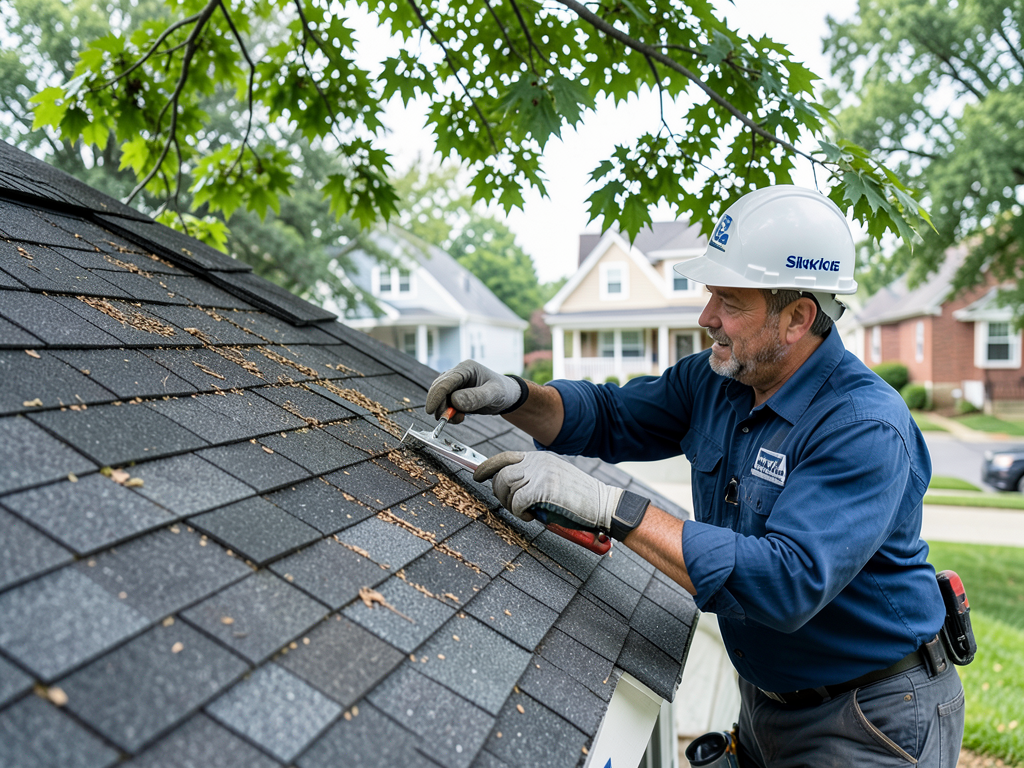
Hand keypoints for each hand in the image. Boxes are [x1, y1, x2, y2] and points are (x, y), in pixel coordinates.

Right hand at [425, 360, 524, 419]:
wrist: (508, 397)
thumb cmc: (503, 391)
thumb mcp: (494, 394)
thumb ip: (476, 397)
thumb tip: (454, 401)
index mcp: (466, 368)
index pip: (445, 381)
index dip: (436, 395)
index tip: (431, 410)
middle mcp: (458, 373)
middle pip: (439, 389)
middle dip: (439, 405)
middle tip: (444, 419)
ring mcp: (456, 384)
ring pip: (440, 397)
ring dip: (444, 410)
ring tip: (459, 418)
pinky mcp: (455, 394)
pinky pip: (445, 403)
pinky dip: (449, 413)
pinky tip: (459, 417)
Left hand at [474, 451, 649, 540]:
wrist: (602, 504)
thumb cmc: (578, 498)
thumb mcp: (553, 480)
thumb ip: (533, 479)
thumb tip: (509, 489)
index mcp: (539, 458)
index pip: (505, 457)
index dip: (487, 467)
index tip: (477, 475)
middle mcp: (537, 462)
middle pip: (501, 474)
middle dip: (499, 494)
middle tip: (512, 506)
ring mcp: (540, 473)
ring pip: (505, 486)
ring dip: (510, 504)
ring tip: (524, 512)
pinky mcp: (543, 489)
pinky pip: (517, 501)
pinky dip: (519, 512)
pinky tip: (530, 516)